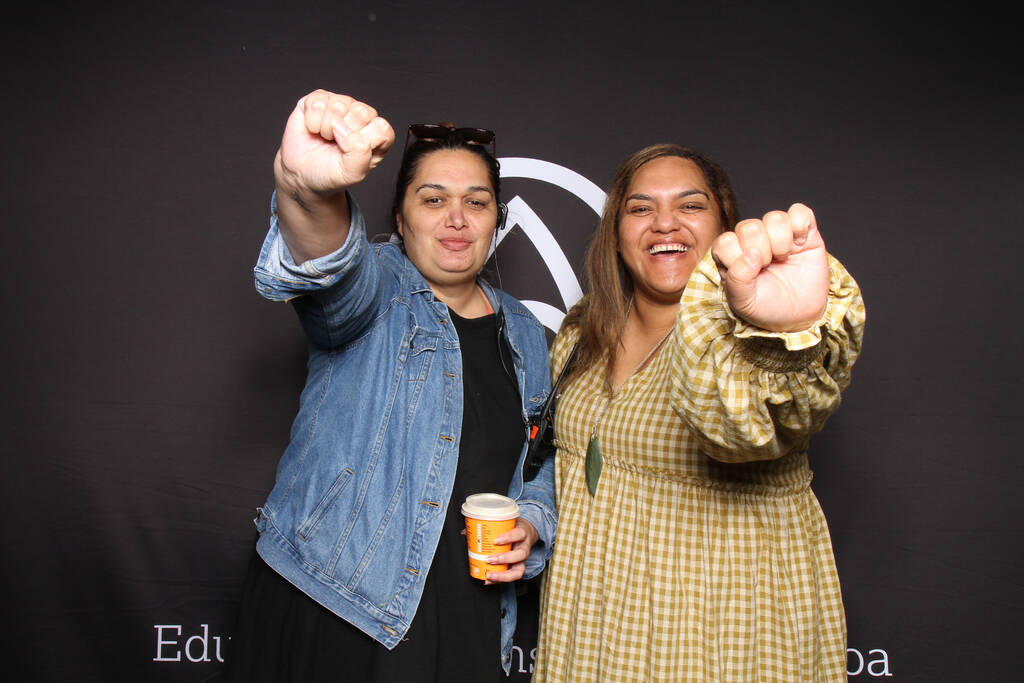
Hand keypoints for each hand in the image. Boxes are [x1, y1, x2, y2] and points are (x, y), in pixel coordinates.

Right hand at [276, 89, 394, 195]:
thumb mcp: (350, 175)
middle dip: (344, 133)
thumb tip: (346, 130)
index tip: (350, 153)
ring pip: (339, 105)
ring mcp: (342, 105)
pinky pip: (318, 102)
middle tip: (336, 145)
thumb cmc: (329, 172)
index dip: (363, 141)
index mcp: (377, 136)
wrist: (301, 172)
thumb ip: (360, 155)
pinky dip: (312, 120)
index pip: (382, 129)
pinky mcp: (320, 99)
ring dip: (326, 128)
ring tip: (325, 137)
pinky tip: (313, 128)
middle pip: (362, 112)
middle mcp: (362, 117)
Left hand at [482, 518, 538, 584]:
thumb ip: (487, 526)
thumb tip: (465, 532)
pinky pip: (511, 577)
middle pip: (521, 555)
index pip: (519, 534)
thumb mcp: (506, 522)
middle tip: (489, 559)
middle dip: (505, 559)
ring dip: (503, 575)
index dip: (508, 538)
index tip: (495, 540)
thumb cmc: (514, 528)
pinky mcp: (517, 567)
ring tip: (489, 575)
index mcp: (522, 533)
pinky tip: (488, 580)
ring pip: (519, 571)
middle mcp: (524, 547)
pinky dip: (499, 580)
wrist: (526, 533)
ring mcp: (522, 560)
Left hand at [711, 203, 829, 331]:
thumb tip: (751, 253)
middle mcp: (751, 240)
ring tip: (783, 257)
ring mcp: (777, 233)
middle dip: (760, 252)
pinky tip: (800, 244)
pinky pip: (799, 211)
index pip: (725, 242)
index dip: (737, 258)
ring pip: (774, 218)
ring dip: (780, 241)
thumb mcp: (744, 302)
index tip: (750, 275)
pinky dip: (800, 225)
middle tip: (768, 267)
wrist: (800, 315)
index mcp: (731, 254)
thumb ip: (738, 280)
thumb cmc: (767, 307)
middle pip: (749, 227)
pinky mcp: (802, 230)